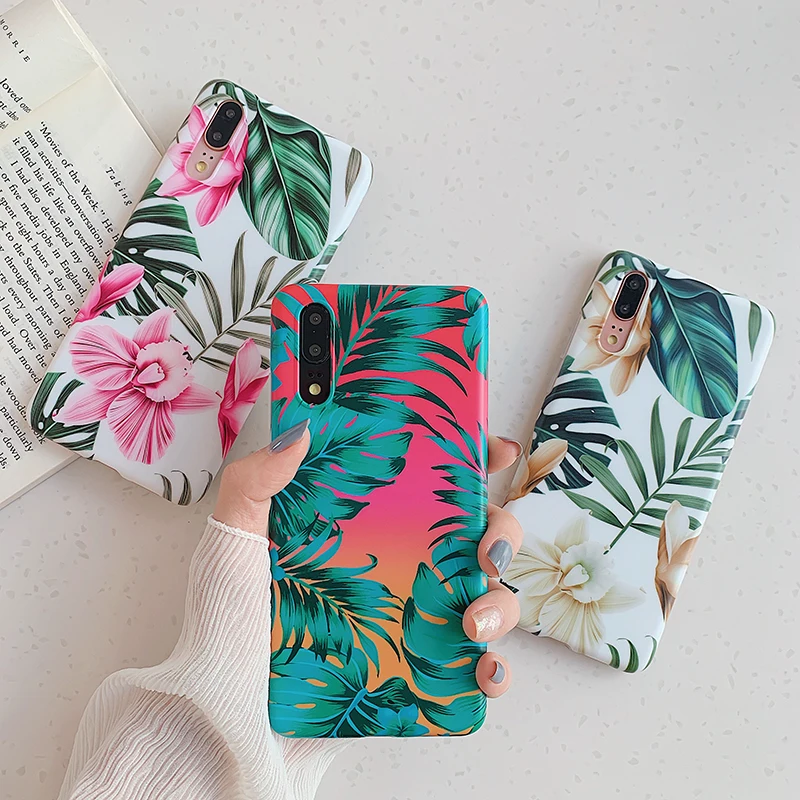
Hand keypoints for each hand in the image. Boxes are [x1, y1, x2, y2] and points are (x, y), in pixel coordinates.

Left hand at [214, 422, 522, 700]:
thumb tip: (300, 429)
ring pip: (486, 599)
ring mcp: (408, 623)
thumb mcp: (231, 546)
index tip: (495, 449)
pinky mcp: (413, 677)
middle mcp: (393, 570)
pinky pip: (471, 669)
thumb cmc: (221, 634)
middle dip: (501, 534)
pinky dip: (493, 669)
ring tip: (473, 624)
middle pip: (473, 537)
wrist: (222, 728)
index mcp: (361, 530)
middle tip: (487, 551)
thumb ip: (253, 483)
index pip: (425, 483)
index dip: (469, 462)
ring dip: (502, 606)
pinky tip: (484, 670)